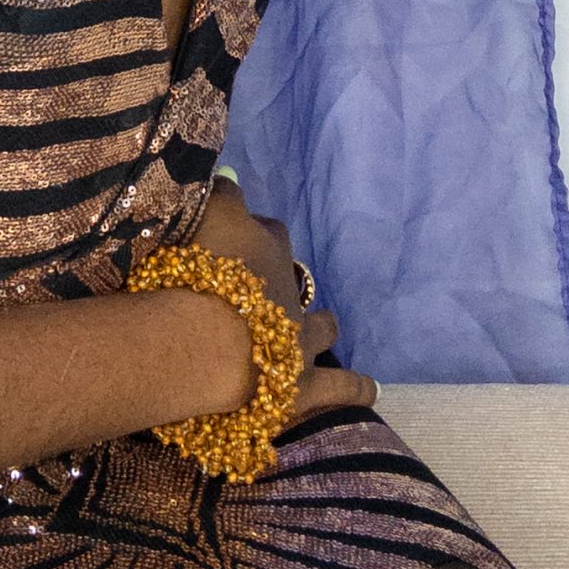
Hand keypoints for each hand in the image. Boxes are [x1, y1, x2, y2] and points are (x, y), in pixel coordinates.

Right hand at [183, 179, 377, 418]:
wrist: (206, 341)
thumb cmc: (198, 271)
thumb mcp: (205, 212)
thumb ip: (219, 194)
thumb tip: (231, 180)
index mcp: (266, 244)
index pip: (266, 226)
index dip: (251, 230)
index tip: (232, 237)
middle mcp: (290, 288)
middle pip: (293, 273)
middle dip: (283, 276)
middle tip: (258, 286)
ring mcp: (301, 338)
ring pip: (322, 326)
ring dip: (321, 325)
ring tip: (322, 325)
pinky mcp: (302, 385)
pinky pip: (340, 385)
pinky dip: (355, 386)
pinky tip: (371, 389)